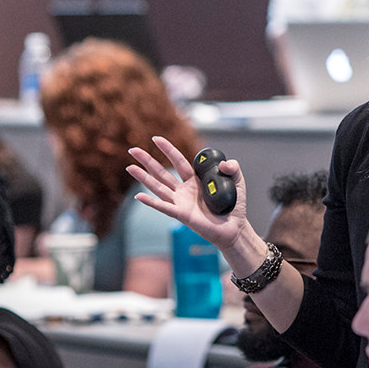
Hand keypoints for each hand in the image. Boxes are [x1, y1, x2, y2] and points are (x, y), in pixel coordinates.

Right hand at [127, 136, 255, 254]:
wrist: (234, 229)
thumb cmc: (234, 207)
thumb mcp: (238, 183)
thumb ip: (234, 168)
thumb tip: (225, 163)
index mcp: (195, 180)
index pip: (178, 161)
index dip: (168, 150)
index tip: (156, 139)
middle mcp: (184, 190)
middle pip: (161, 173)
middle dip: (147, 161)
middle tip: (133, 150)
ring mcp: (181, 202)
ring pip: (158, 187)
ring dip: (143, 178)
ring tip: (130, 167)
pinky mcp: (182, 215)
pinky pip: (164, 207)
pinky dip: (151, 202)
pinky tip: (139, 197)